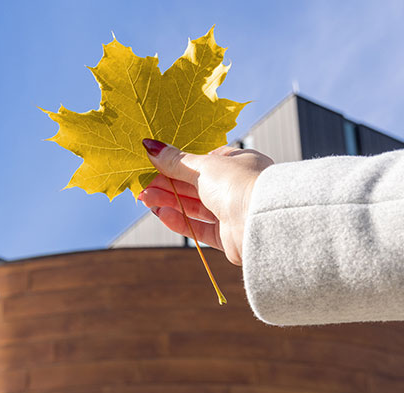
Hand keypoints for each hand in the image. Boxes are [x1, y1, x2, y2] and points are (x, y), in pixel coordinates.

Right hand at [138, 138, 273, 265]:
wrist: (261, 220)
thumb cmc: (239, 183)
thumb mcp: (202, 166)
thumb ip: (174, 161)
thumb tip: (149, 146)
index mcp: (237, 164)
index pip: (201, 163)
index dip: (175, 165)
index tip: (153, 167)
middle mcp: (235, 187)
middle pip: (194, 187)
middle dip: (167, 186)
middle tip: (143, 187)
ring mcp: (231, 212)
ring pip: (194, 207)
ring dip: (169, 202)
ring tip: (146, 200)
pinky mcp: (227, 236)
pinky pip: (198, 227)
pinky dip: (180, 221)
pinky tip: (162, 214)